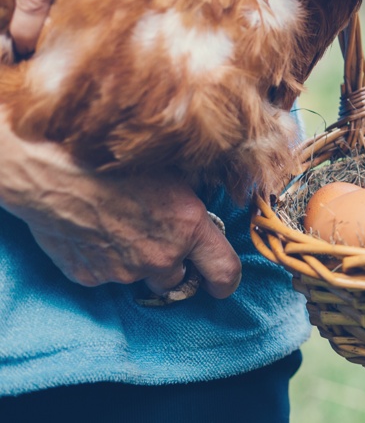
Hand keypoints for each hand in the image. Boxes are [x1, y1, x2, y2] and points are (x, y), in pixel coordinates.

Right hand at [0, 133, 240, 297]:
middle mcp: (160, 256)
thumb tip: (208, 205)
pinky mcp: (90, 276)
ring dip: (138, 262)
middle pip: (178, 279)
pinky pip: (105, 275)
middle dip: (173, 265)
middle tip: (157, 239)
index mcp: (188, 228)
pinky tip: (94, 232)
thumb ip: (193, 199)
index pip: (224, 271)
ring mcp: (123, 271)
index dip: (226, 282)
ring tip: (120, 228)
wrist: (55, 171)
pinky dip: (104, 260)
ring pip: (140, 277)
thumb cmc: (116, 160)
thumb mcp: (172, 170)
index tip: (222, 286)